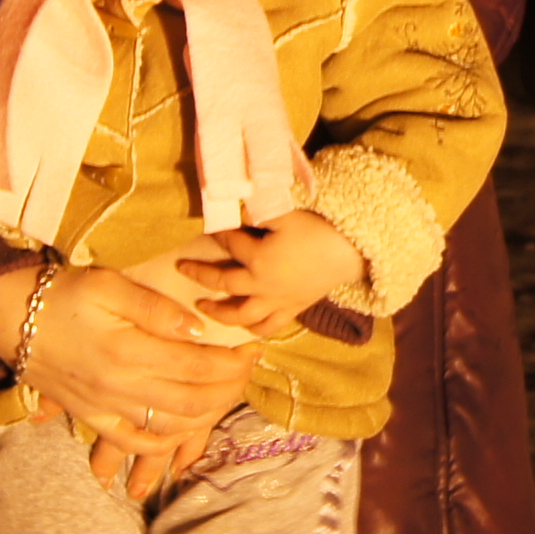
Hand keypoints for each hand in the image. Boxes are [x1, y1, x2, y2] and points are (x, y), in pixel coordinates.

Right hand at [0, 259, 255, 458]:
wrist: (10, 318)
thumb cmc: (62, 294)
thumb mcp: (108, 284)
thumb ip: (155, 309)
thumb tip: (197, 330)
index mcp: (127, 350)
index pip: (196, 365)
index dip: (230, 361)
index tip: (251, 349)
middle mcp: (118, 386)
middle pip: (191, 401)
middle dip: (227, 389)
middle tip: (244, 371)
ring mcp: (104, 408)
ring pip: (169, 426)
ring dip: (204, 416)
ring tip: (223, 395)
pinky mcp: (91, 417)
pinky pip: (133, 441)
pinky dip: (163, 444)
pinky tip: (181, 431)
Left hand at [175, 208, 368, 341]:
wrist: (351, 252)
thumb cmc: (317, 230)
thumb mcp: (285, 213)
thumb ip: (256, 210)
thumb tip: (232, 203)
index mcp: (258, 259)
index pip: (229, 243)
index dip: (218, 233)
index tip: (207, 227)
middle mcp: (262, 285)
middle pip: (225, 282)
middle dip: (202, 274)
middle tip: (183, 269)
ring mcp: (277, 301)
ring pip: (242, 315)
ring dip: (220, 313)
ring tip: (203, 308)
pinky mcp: (293, 309)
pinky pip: (270, 326)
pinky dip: (255, 330)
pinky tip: (245, 329)